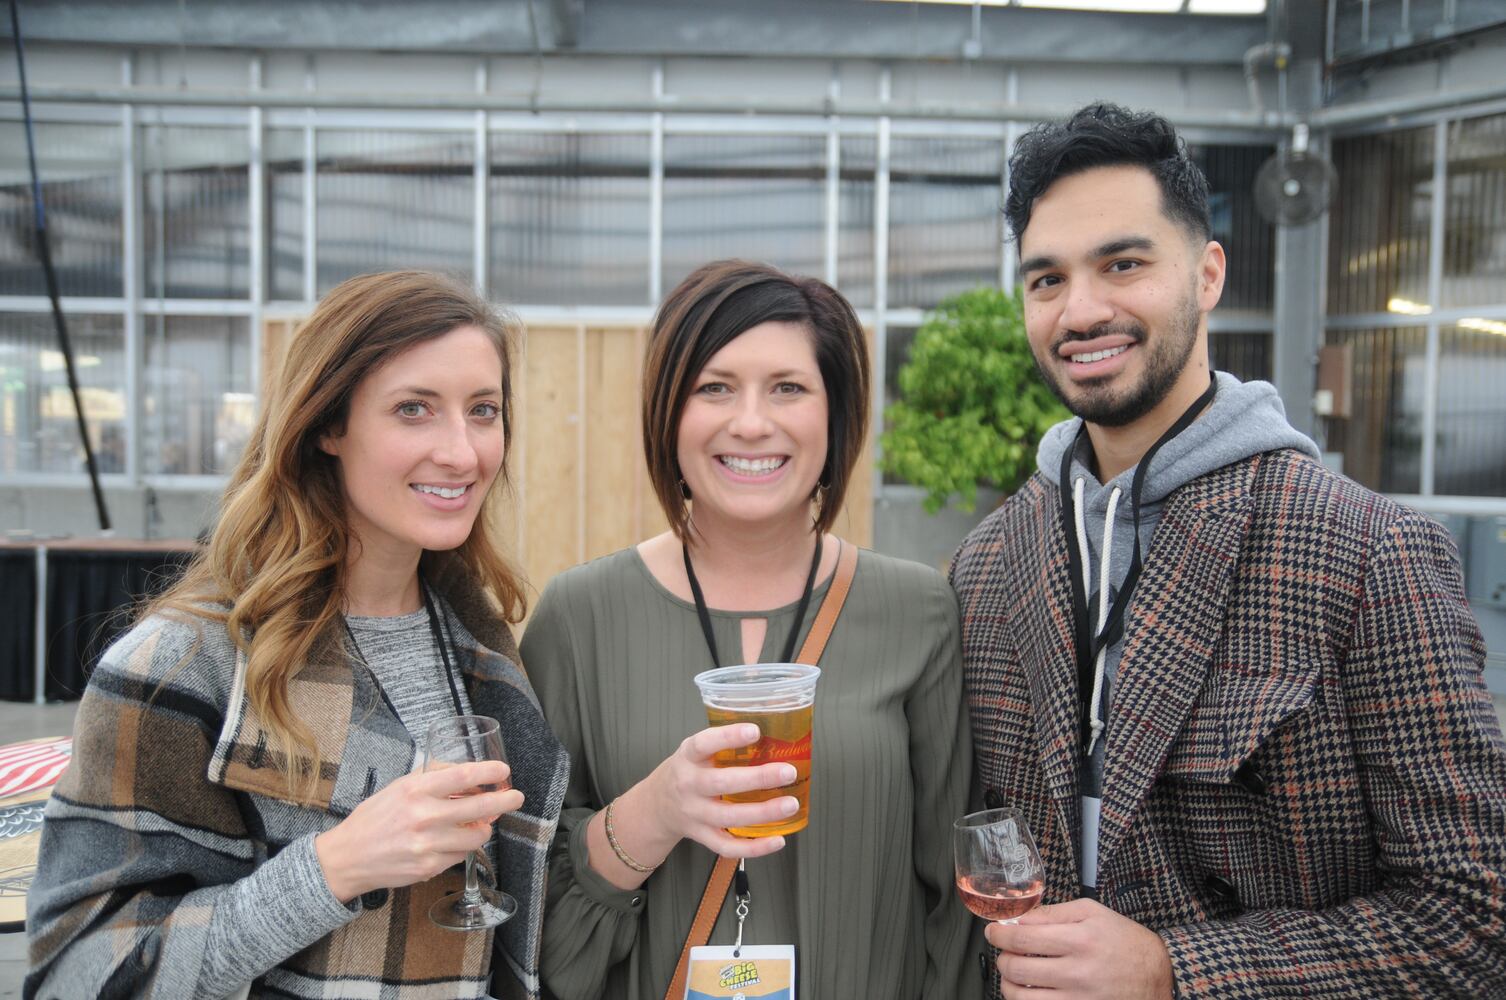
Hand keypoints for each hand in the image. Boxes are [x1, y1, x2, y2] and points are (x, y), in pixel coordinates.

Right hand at [314, 760, 523, 902]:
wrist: (348, 857)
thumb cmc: (375, 817)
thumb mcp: (399, 786)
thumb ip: (433, 778)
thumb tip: (468, 774)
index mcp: (415, 790)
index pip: (463, 776)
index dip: (489, 772)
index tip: (503, 771)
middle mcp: (423, 816)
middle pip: (480, 807)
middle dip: (505, 801)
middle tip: (516, 797)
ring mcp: (427, 845)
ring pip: (477, 836)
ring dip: (483, 828)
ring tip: (479, 823)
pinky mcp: (429, 867)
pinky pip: (461, 855)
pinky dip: (463, 847)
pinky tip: (453, 841)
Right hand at [635, 722, 799, 859]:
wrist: (656, 806)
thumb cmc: (687, 772)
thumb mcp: (695, 751)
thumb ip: (724, 744)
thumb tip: (773, 733)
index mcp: (687, 757)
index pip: (703, 744)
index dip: (728, 737)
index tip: (755, 731)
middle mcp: (688, 785)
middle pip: (721, 783)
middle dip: (757, 778)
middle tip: (788, 772)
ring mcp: (694, 814)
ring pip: (728, 817)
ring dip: (763, 812)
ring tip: (790, 804)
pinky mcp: (701, 836)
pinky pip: (728, 846)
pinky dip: (754, 847)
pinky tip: (777, 839)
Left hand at [986, 898, 1173, 999]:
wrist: (1159, 977)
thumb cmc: (1125, 942)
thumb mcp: (1093, 913)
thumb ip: (1054, 912)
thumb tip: (1020, 917)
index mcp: (1080, 939)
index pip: (1023, 936)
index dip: (999, 934)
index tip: (993, 932)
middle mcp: (1079, 971)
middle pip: (1018, 968)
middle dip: (1001, 958)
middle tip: (1002, 952)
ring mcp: (1079, 998)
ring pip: (1022, 998)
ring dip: (1008, 984)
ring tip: (1011, 974)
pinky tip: (1028, 992)